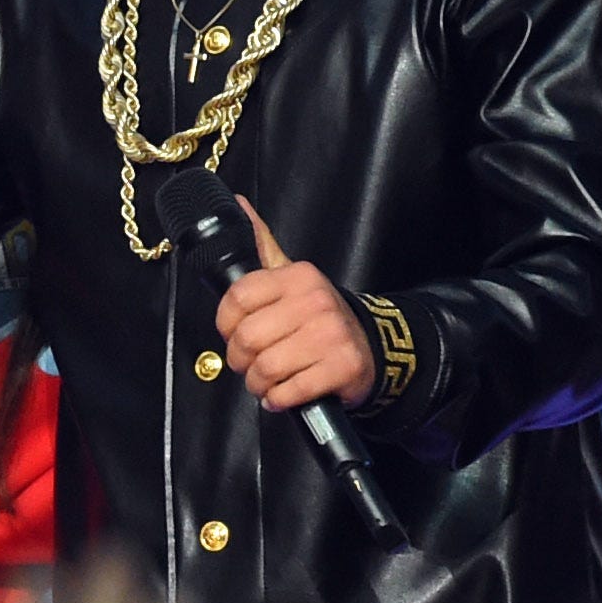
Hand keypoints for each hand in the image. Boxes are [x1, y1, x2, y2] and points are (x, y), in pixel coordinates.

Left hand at [216, 198, 376, 411]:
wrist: (376, 348)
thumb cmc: (320, 317)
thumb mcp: (293, 277)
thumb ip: (262, 245)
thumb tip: (237, 203)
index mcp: (298, 277)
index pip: (237, 298)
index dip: (225, 324)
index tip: (232, 333)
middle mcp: (315, 302)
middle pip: (247, 338)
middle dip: (241, 360)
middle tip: (250, 364)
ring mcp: (332, 335)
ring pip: (266, 368)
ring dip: (259, 383)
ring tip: (268, 380)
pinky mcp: (343, 367)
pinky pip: (291, 390)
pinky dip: (280, 399)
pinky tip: (285, 393)